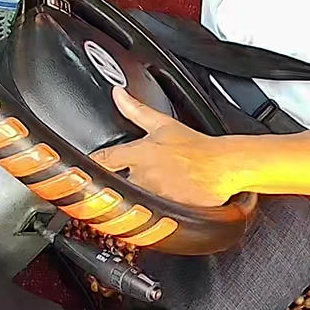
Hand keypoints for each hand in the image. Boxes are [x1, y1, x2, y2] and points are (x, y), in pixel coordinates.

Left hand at [91, 88, 237, 207]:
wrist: (222, 168)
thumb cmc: (197, 148)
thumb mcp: (163, 124)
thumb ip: (136, 110)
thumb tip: (118, 94)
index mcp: (138, 154)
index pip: (103, 160)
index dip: (93, 163)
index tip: (86, 167)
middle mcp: (141, 177)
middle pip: (116, 183)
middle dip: (119, 181)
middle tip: (131, 178)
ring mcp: (151, 197)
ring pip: (132, 199)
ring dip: (135, 197)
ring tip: (151, 190)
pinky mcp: (164, 213)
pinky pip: (149, 214)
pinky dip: (151, 211)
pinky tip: (162, 201)